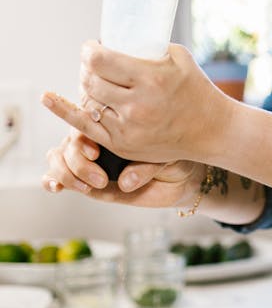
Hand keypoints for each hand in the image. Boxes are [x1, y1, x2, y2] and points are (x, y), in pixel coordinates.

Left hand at [42, 41, 232, 164]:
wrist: (211, 130)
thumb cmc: (196, 89)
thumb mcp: (178, 57)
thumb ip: (149, 45)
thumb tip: (119, 33)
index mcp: (151, 78)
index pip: (100, 60)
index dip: (89, 50)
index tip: (92, 46)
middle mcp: (137, 105)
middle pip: (90, 79)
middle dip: (87, 67)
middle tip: (95, 63)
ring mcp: (128, 128)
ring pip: (87, 100)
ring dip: (85, 85)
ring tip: (95, 79)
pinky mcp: (122, 144)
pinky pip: (85, 126)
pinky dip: (64, 110)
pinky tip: (48, 98)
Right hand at [42, 128, 201, 208]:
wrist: (183, 174)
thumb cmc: (176, 155)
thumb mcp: (166, 156)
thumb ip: (145, 167)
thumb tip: (125, 183)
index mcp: (114, 123)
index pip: (84, 120)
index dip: (83, 138)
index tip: (95, 152)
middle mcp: (98, 138)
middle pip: (70, 142)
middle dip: (78, 162)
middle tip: (101, 179)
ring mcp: (90, 159)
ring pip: (59, 157)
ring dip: (66, 173)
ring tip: (90, 186)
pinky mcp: (87, 179)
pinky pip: (59, 177)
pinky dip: (52, 180)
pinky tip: (56, 187)